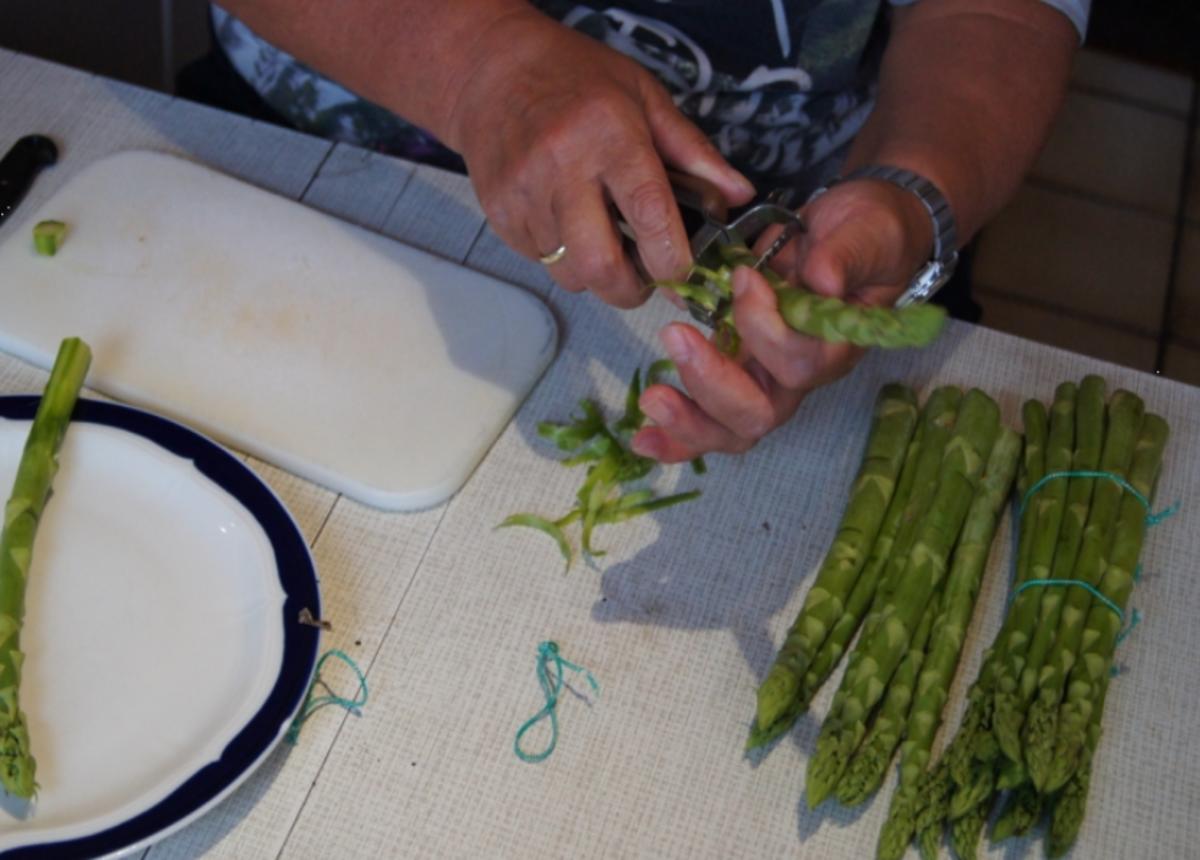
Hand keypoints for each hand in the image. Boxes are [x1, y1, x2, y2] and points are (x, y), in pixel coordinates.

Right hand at [444, 9, 753, 307]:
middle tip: (643, 279)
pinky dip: (563, 257)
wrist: (491, 71)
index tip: (683, 272)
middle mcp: (562, 167)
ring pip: (569, 272)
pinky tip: (568, 222)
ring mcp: (524, 195)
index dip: (671, 258)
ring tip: (603, 239)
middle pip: (600, 265)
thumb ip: (693, 152)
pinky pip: (541, 261)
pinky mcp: (499, 214)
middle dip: (630, 290)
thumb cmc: (576, 79)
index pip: (648, 213)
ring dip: (595, 273)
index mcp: (608, 135)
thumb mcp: (644, 97)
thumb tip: (739, 196)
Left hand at [631, 177, 935, 461]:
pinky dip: (676, 436)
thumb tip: (822, 279)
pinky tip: (642, 439)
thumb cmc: (865, 235)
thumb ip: (843, 254)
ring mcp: (764, 380)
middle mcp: (798, 377)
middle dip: (713, 384)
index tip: (745, 278)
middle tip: (676, 336)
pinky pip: (708, 419)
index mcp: (834, 348)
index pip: (798, 363)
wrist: (856, 233)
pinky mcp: (736, 373)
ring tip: (652, 398)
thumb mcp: (863, 232)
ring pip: (731, 428)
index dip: (765, 328)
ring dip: (689, 419)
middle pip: (759, 413)